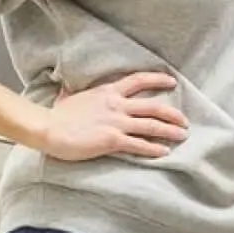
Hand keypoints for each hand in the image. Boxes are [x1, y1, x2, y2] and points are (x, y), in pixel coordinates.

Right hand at [42, 71, 187, 160]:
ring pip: (151, 126)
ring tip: (182, 135)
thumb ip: (73, 94)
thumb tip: (65, 91)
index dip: (158, 80)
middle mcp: (117, 105)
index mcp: (108, 92)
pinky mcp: (112, 140)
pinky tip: (164, 152)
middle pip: (153, 106)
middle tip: (184, 120)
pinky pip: (138, 145)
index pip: (139, 80)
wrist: (48, 128)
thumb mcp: (69, 98)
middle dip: (172, 113)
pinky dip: (153, 149)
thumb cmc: (57, 115)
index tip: (172, 81)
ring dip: (169, 131)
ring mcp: (116, 122)